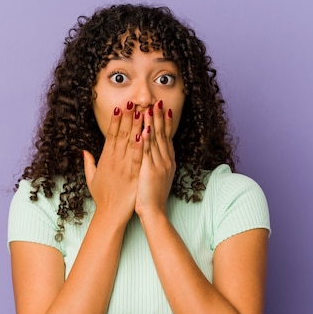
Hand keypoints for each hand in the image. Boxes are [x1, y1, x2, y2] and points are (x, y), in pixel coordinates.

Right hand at [83, 103, 143, 223]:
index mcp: (105, 159)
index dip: (115, 120)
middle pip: (121, 134)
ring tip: (141, 111)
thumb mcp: (91, 179)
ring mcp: (124, 167)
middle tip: (132, 101)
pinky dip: (142, 145)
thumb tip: (84, 150)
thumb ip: (88, 163)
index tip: (120, 107)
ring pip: (130, 142)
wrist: (110, 214)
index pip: (110, 135)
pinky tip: (146, 133)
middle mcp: (114, 160)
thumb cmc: (102, 197)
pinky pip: (138, 157)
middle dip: (127, 117)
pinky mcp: (133, 175)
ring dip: (136, 126)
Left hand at [135, 100, 175, 217]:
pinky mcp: (150, 170)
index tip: (164, 110)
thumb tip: (154, 157)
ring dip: (153, 122)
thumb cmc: (151, 198)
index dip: (165, 123)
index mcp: (167, 162)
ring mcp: (160, 164)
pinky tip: (145, 127)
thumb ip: (155, 165)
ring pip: (156, 139)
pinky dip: (146, 138)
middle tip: (158, 101)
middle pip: (163, 134)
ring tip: (151, 107)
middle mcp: (166, 160)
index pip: (167, 138)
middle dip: (160, 117)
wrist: (154, 212)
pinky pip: (148, 151)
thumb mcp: (157, 179)